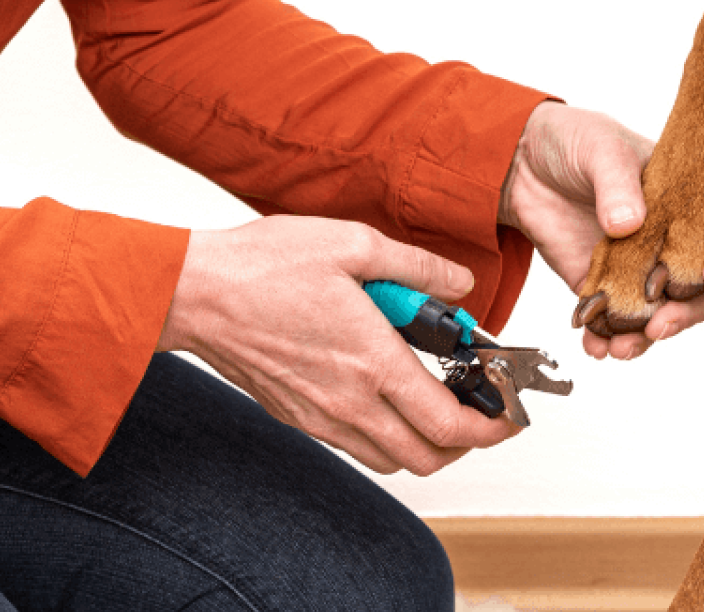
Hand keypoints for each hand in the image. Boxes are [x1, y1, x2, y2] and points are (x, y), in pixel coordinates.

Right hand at [157, 216, 518, 474]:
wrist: (194, 294)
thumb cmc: (264, 266)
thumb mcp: (353, 244)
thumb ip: (418, 268)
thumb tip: (461, 284)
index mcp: (372, 363)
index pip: (449, 424)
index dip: (492, 428)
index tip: (509, 415)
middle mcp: (349, 403)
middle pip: (427, 458)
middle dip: (466, 443)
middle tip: (481, 412)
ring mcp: (320, 417)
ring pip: (391, 459)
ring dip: (425, 443)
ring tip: (438, 402)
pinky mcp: (297, 417)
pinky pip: (356, 446)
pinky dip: (386, 435)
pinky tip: (388, 394)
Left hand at [499, 101, 703, 359]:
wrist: (523, 165)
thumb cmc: (576, 142)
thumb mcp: (599, 148)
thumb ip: (616, 182)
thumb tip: (629, 223)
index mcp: (693, 199)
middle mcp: (675, 239)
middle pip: (703, 287)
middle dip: (687, 311)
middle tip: (659, 323)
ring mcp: (642, 267)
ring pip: (665, 312)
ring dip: (649, 336)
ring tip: (622, 346)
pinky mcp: (607, 287)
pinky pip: (617, 322)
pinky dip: (608, 339)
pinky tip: (595, 345)